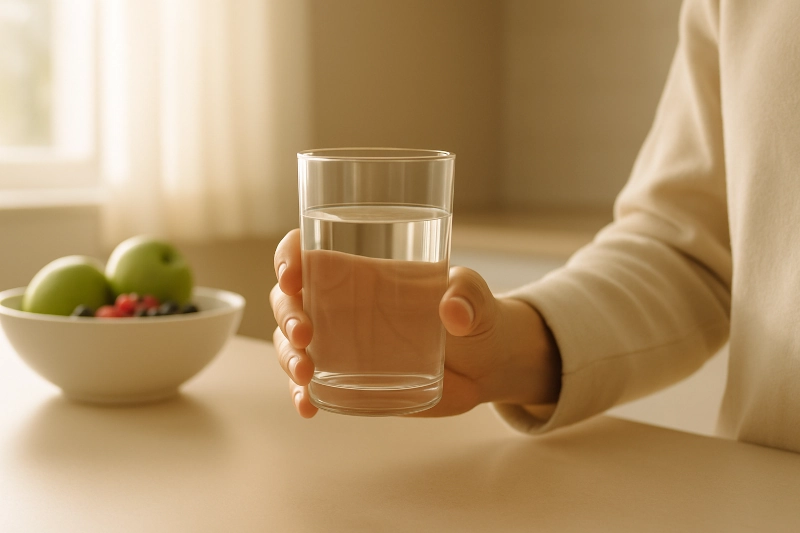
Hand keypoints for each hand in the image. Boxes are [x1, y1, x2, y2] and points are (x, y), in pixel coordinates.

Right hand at [270, 229, 561, 417]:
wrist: (485, 363)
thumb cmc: (473, 313)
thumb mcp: (475, 295)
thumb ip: (467, 296)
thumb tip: (454, 314)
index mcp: (363, 273)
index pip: (310, 252)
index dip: (289, 258)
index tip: (292, 275)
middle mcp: (342, 305)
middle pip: (289, 299)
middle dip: (286, 314)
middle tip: (305, 334)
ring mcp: (341, 344)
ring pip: (292, 343)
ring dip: (288, 357)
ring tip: (305, 374)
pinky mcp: (349, 379)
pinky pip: (311, 384)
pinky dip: (301, 395)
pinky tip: (308, 407)